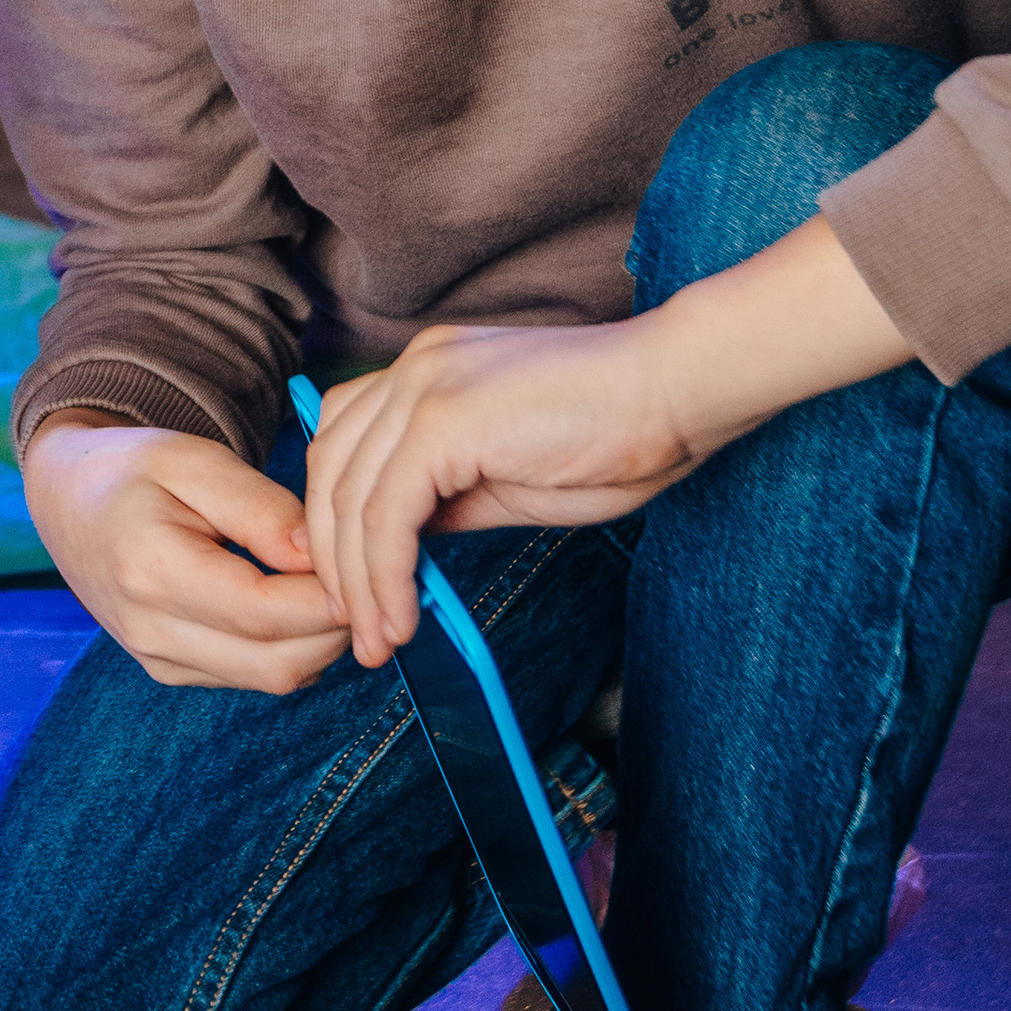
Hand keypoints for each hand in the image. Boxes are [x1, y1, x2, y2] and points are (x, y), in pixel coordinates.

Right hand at [24, 412, 346, 692]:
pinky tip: (298, 602)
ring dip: (321, 642)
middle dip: (338, 627)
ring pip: (272, 678)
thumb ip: (262, 509)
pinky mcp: (169, 670)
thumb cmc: (133, 470)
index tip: (366, 562)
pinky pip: (253, 675)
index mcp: (151, 572)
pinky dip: (292, 647)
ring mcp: (158, 659)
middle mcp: (150, 631)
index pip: (265, 611)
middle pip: (277, 662)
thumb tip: (320, 556)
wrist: (68, 502)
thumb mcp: (196, 461)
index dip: (330, 597)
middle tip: (363, 576)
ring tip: (334, 585)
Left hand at [307, 211, 912, 662]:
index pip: (344, 445)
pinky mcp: (442, 419)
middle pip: (330, 470)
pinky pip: (386, 514)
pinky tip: (401, 619)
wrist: (680, 389)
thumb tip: (399, 551)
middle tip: (355, 631)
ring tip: (377, 643)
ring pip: (350, 498)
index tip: (354, 593)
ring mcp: (423, 387)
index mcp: (426, 371)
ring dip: (356, 583)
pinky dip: (384, 576)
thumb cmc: (617, 434)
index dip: (335, 523)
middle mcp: (413, 368)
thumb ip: (448, 502)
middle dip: (332, 560)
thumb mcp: (510, 480)